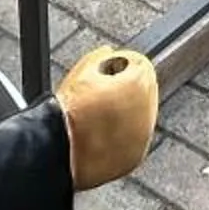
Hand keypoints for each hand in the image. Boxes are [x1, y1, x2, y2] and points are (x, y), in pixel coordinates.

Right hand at [57, 45, 158, 190]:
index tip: (108, 72)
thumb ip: (101, 57)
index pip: (140, 64)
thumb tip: (108, 53)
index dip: (121, 65)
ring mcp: (143, 136)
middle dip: (128, 88)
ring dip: (127, 112)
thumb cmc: (70, 111)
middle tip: (103, 94)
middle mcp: (148, 110)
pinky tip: (104, 133)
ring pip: (142, 116)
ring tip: (100, 115)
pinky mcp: (136, 156)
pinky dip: (124, 136)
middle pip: (146, 90)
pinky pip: (135, 140)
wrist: (60, 149)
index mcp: (139, 84)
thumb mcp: (83, 71)